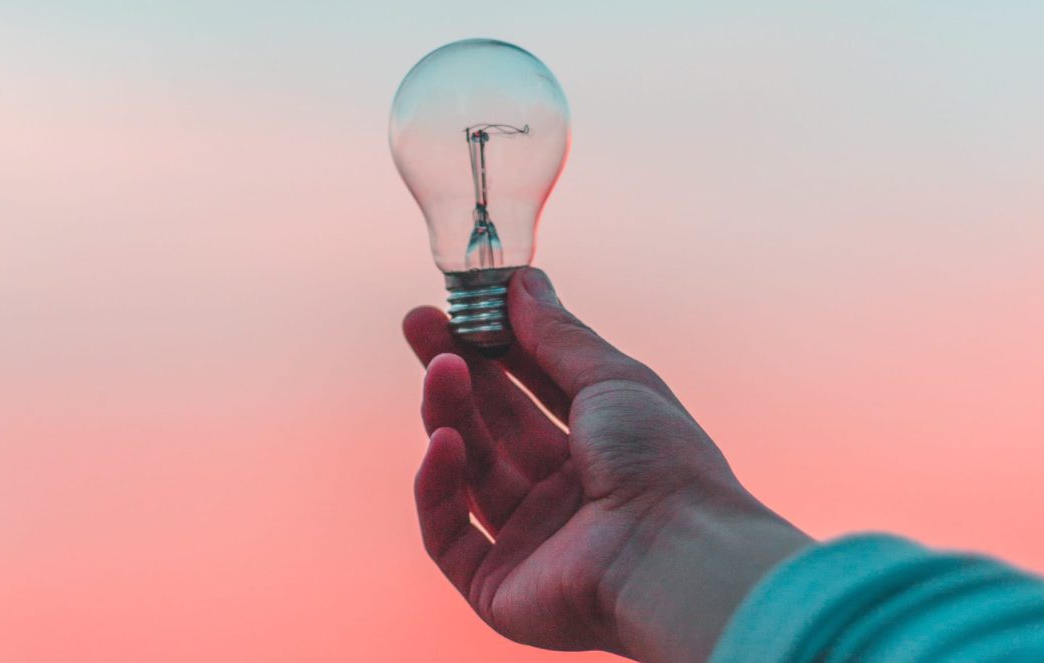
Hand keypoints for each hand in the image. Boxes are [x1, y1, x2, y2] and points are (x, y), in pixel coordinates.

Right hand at [405, 268, 810, 661]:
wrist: (674, 555)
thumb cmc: (661, 461)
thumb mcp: (612, 379)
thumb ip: (557, 334)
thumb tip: (522, 280)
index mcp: (600, 448)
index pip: (532, 388)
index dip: (494, 346)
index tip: (459, 304)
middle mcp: (565, 494)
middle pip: (493, 425)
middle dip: (456, 371)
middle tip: (418, 322)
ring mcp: (530, 541)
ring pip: (469, 471)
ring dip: (449, 415)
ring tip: (440, 368)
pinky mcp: (497, 587)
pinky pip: (448, 535)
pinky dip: (438, 488)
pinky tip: (443, 442)